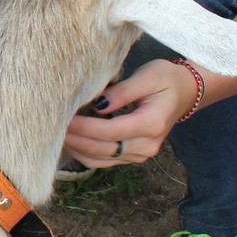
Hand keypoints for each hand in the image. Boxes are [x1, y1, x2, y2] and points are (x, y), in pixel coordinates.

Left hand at [64, 59, 198, 168]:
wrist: (185, 93)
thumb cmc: (166, 79)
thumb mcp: (147, 76)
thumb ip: (122, 92)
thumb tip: (98, 105)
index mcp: (152, 124)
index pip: (110, 131)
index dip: (84, 127)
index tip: (63, 118)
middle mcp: (147, 145)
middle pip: (103, 148)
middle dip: (75, 139)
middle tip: (51, 127)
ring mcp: (141, 154)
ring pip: (100, 159)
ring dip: (77, 148)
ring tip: (57, 133)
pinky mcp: (133, 156)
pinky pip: (104, 160)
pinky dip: (85, 153)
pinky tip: (71, 139)